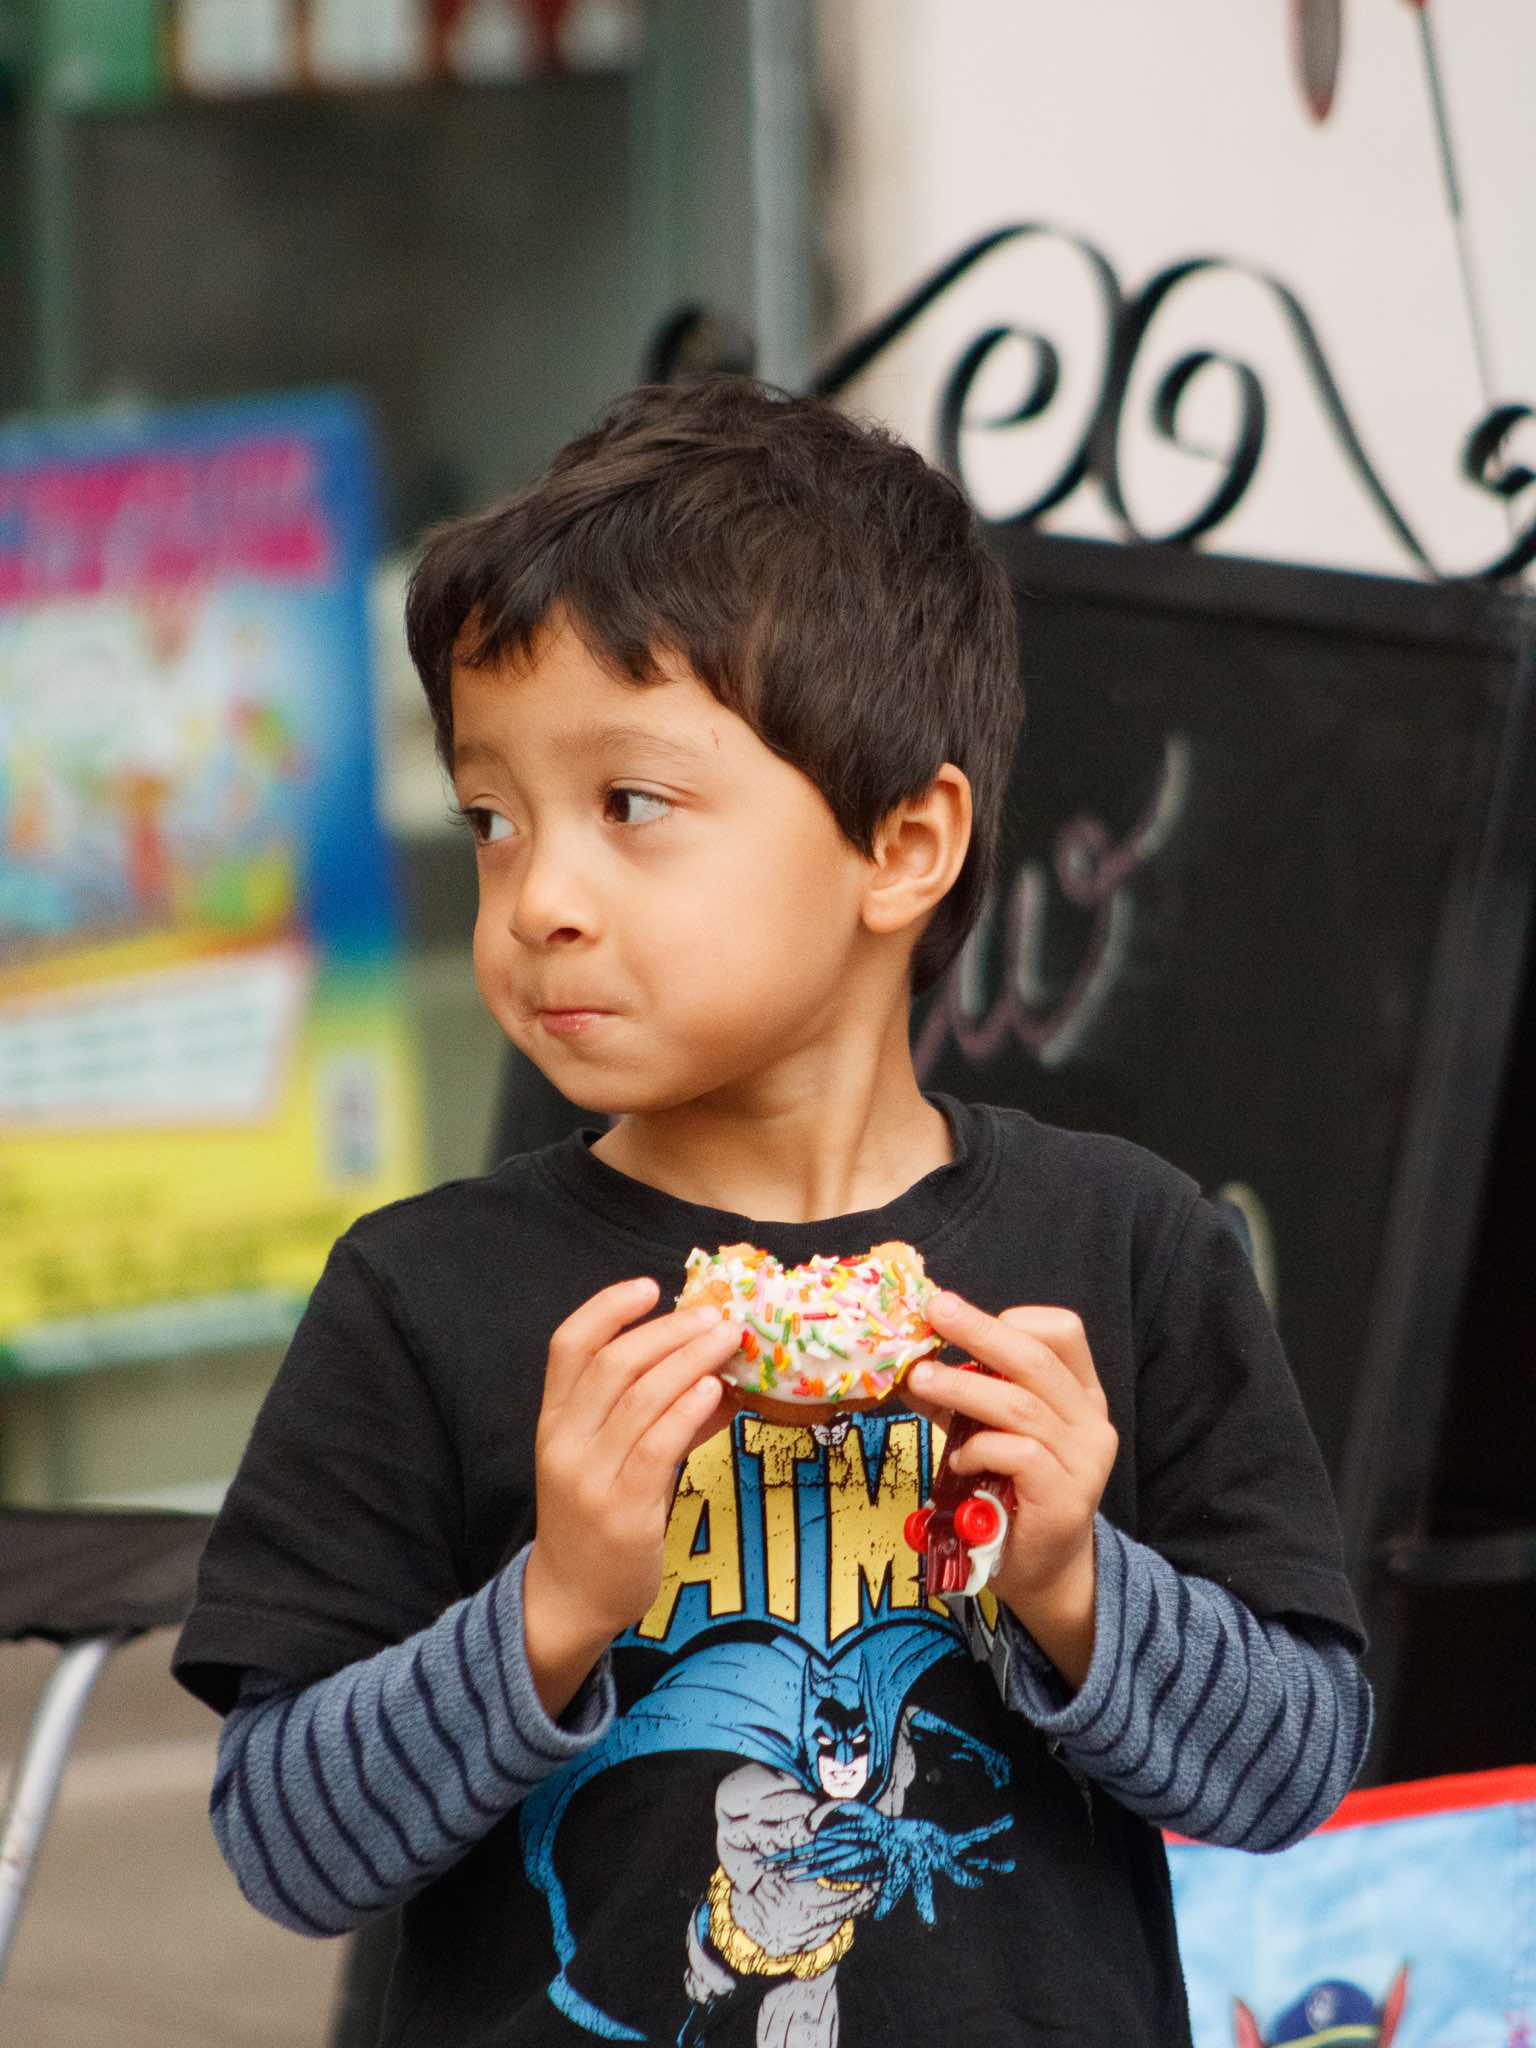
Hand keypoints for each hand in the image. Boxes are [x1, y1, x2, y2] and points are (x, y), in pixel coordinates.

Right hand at [522, 1277, 737, 1714]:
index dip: (608, 1307)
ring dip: (689, 1360)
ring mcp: (591, 1477)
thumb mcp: (610, 1458)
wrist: (569, 1598)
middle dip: (669, 1331)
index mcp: (555, 1420)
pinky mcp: (622, 1510)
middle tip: (715, 1316)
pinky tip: (713, 1391)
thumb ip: (656, 1414)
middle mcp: (565, 1441)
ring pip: (640, 1398)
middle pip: (614, 1363)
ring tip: (727, 1341)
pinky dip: (687, 1410)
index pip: (569, 1345)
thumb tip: (719, 1374)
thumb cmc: (594, 1517)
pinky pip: (656, 1446)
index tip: (651, 1285)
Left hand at [905, 1294, 1117, 1688]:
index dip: (1011, 1318)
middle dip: (979, 1330)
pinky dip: (979, 1448)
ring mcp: (1084, 1459)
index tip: (959, 1317)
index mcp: (1078, 1393)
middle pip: (1036, 1358)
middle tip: (934, 1311)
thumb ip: (961, 1398)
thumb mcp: (988, 1433)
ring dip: (964, 1388)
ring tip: (920, 1380)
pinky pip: (1019, 1454)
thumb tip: (908, 1362)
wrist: (1044, 1570)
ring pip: (1022, 1405)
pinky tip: (958, 1460)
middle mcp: (1090, 1420)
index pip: (1062, 1332)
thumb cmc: (1013, 1493)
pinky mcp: (1066, 1496)